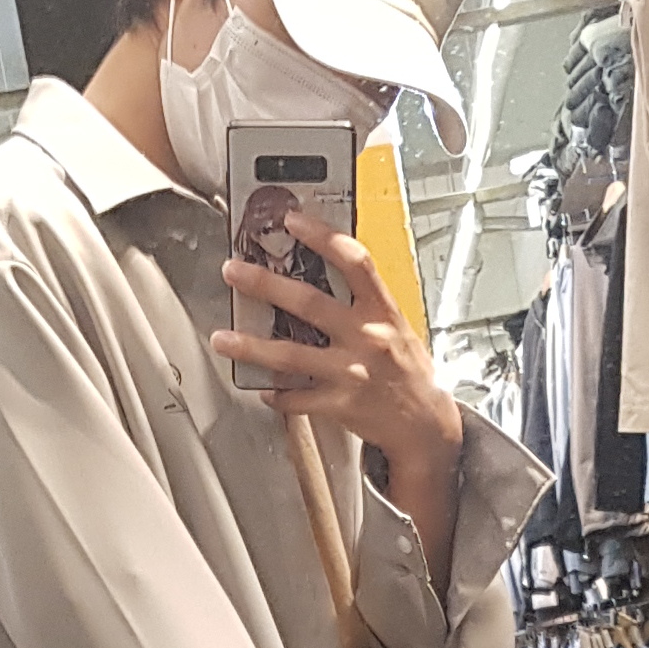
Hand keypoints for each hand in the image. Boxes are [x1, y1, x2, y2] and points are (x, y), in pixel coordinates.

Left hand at [212, 211, 464, 584]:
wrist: (426, 426)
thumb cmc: (409, 373)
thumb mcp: (397, 328)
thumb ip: (365, 304)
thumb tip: (324, 273)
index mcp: (384, 313)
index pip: (355, 262)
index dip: (323, 237)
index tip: (292, 220)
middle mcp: (367, 339)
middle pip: (310, 303)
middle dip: (265, 284)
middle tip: (234, 270)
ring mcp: (352, 374)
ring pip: (291, 356)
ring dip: (250, 346)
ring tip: (222, 338)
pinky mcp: (340, 406)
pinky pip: (298, 398)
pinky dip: (276, 394)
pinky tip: (260, 387)